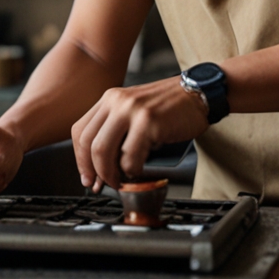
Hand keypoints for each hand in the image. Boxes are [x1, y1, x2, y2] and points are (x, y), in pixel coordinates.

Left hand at [71, 77, 208, 190]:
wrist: (198, 93)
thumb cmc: (170, 107)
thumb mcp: (135, 110)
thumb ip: (117, 129)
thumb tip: (102, 165)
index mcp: (109, 99)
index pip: (80, 131)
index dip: (80, 159)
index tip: (87, 176)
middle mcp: (116, 101)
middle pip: (88, 143)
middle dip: (93, 171)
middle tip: (102, 185)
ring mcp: (132, 110)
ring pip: (103, 150)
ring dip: (109, 174)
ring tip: (120, 181)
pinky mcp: (149, 121)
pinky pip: (129, 156)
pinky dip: (131, 170)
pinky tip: (138, 171)